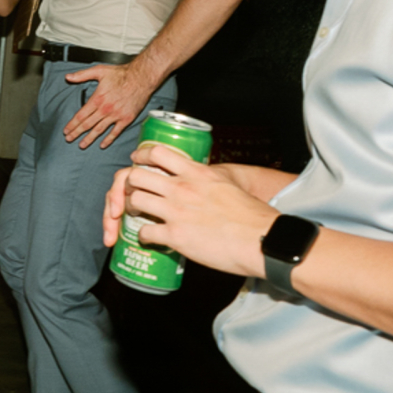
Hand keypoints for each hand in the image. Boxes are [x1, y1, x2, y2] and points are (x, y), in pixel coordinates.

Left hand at [62, 60, 158, 148]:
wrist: (141, 78)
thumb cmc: (121, 74)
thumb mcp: (99, 71)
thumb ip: (82, 75)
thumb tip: (68, 77)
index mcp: (97, 99)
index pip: (80, 115)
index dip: (72, 124)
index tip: (66, 130)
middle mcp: (105, 109)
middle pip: (87, 124)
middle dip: (76, 133)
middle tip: (69, 139)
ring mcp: (116, 116)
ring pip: (99, 130)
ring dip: (89, 139)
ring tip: (81, 145)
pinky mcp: (126, 119)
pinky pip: (116, 132)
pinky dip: (108, 139)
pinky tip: (102, 145)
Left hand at [102, 145, 277, 278]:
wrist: (263, 240)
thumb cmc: (253, 216)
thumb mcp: (229, 185)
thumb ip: (210, 180)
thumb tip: (204, 182)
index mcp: (198, 173)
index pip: (158, 152)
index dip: (141, 156)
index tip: (136, 160)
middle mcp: (183, 187)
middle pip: (137, 175)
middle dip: (128, 184)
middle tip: (131, 192)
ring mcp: (177, 211)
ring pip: (134, 200)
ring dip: (129, 208)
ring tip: (134, 214)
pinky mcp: (176, 235)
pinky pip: (145, 232)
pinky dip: (142, 236)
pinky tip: (148, 239)